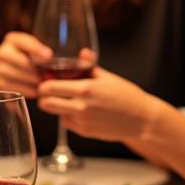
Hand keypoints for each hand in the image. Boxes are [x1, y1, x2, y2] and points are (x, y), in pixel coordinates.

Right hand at [0, 32, 53, 97]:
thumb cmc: (21, 61)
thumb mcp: (29, 51)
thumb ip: (40, 53)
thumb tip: (51, 62)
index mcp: (13, 39)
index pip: (24, 41)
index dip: (37, 49)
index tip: (49, 56)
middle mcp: (3, 51)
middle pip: (24, 62)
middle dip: (38, 70)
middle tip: (49, 76)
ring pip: (21, 76)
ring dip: (34, 81)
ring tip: (43, 82)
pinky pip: (17, 88)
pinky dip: (29, 90)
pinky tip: (36, 91)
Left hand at [36, 67, 155, 142]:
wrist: (141, 120)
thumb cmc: (127, 96)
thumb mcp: (108, 77)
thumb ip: (90, 66)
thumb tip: (82, 52)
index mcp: (86, 89)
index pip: (49, 88)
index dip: (43, 84)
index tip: (45, 81)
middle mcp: (81, 107)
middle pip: (46, 104)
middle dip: (44, 97)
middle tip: (49, 92)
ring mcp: (82, 122)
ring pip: (55, 114)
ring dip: (56, 107)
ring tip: (67, 100)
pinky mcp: (84, 132)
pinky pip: (66, 124)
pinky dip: (68, 117)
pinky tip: (79, 110)